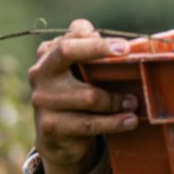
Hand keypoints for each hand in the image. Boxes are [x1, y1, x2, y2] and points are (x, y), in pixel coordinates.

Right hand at [27, 19, 138, 173]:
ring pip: (88, 96)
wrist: (58, 141)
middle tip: (128, 54)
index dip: (94, 39)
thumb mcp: (77, 73)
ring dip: (116, 100)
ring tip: (133, 103)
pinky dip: (114, 122)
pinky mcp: (51, 127)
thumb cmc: (74, 98)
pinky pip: (90, 123)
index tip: (124, 45)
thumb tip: (94, 32)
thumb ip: (83, 48)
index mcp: (47, 56)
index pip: (69, 38)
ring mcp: (42, 101)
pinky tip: (130, 121)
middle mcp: (40, 74)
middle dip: (98, 48)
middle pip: (67, 52)